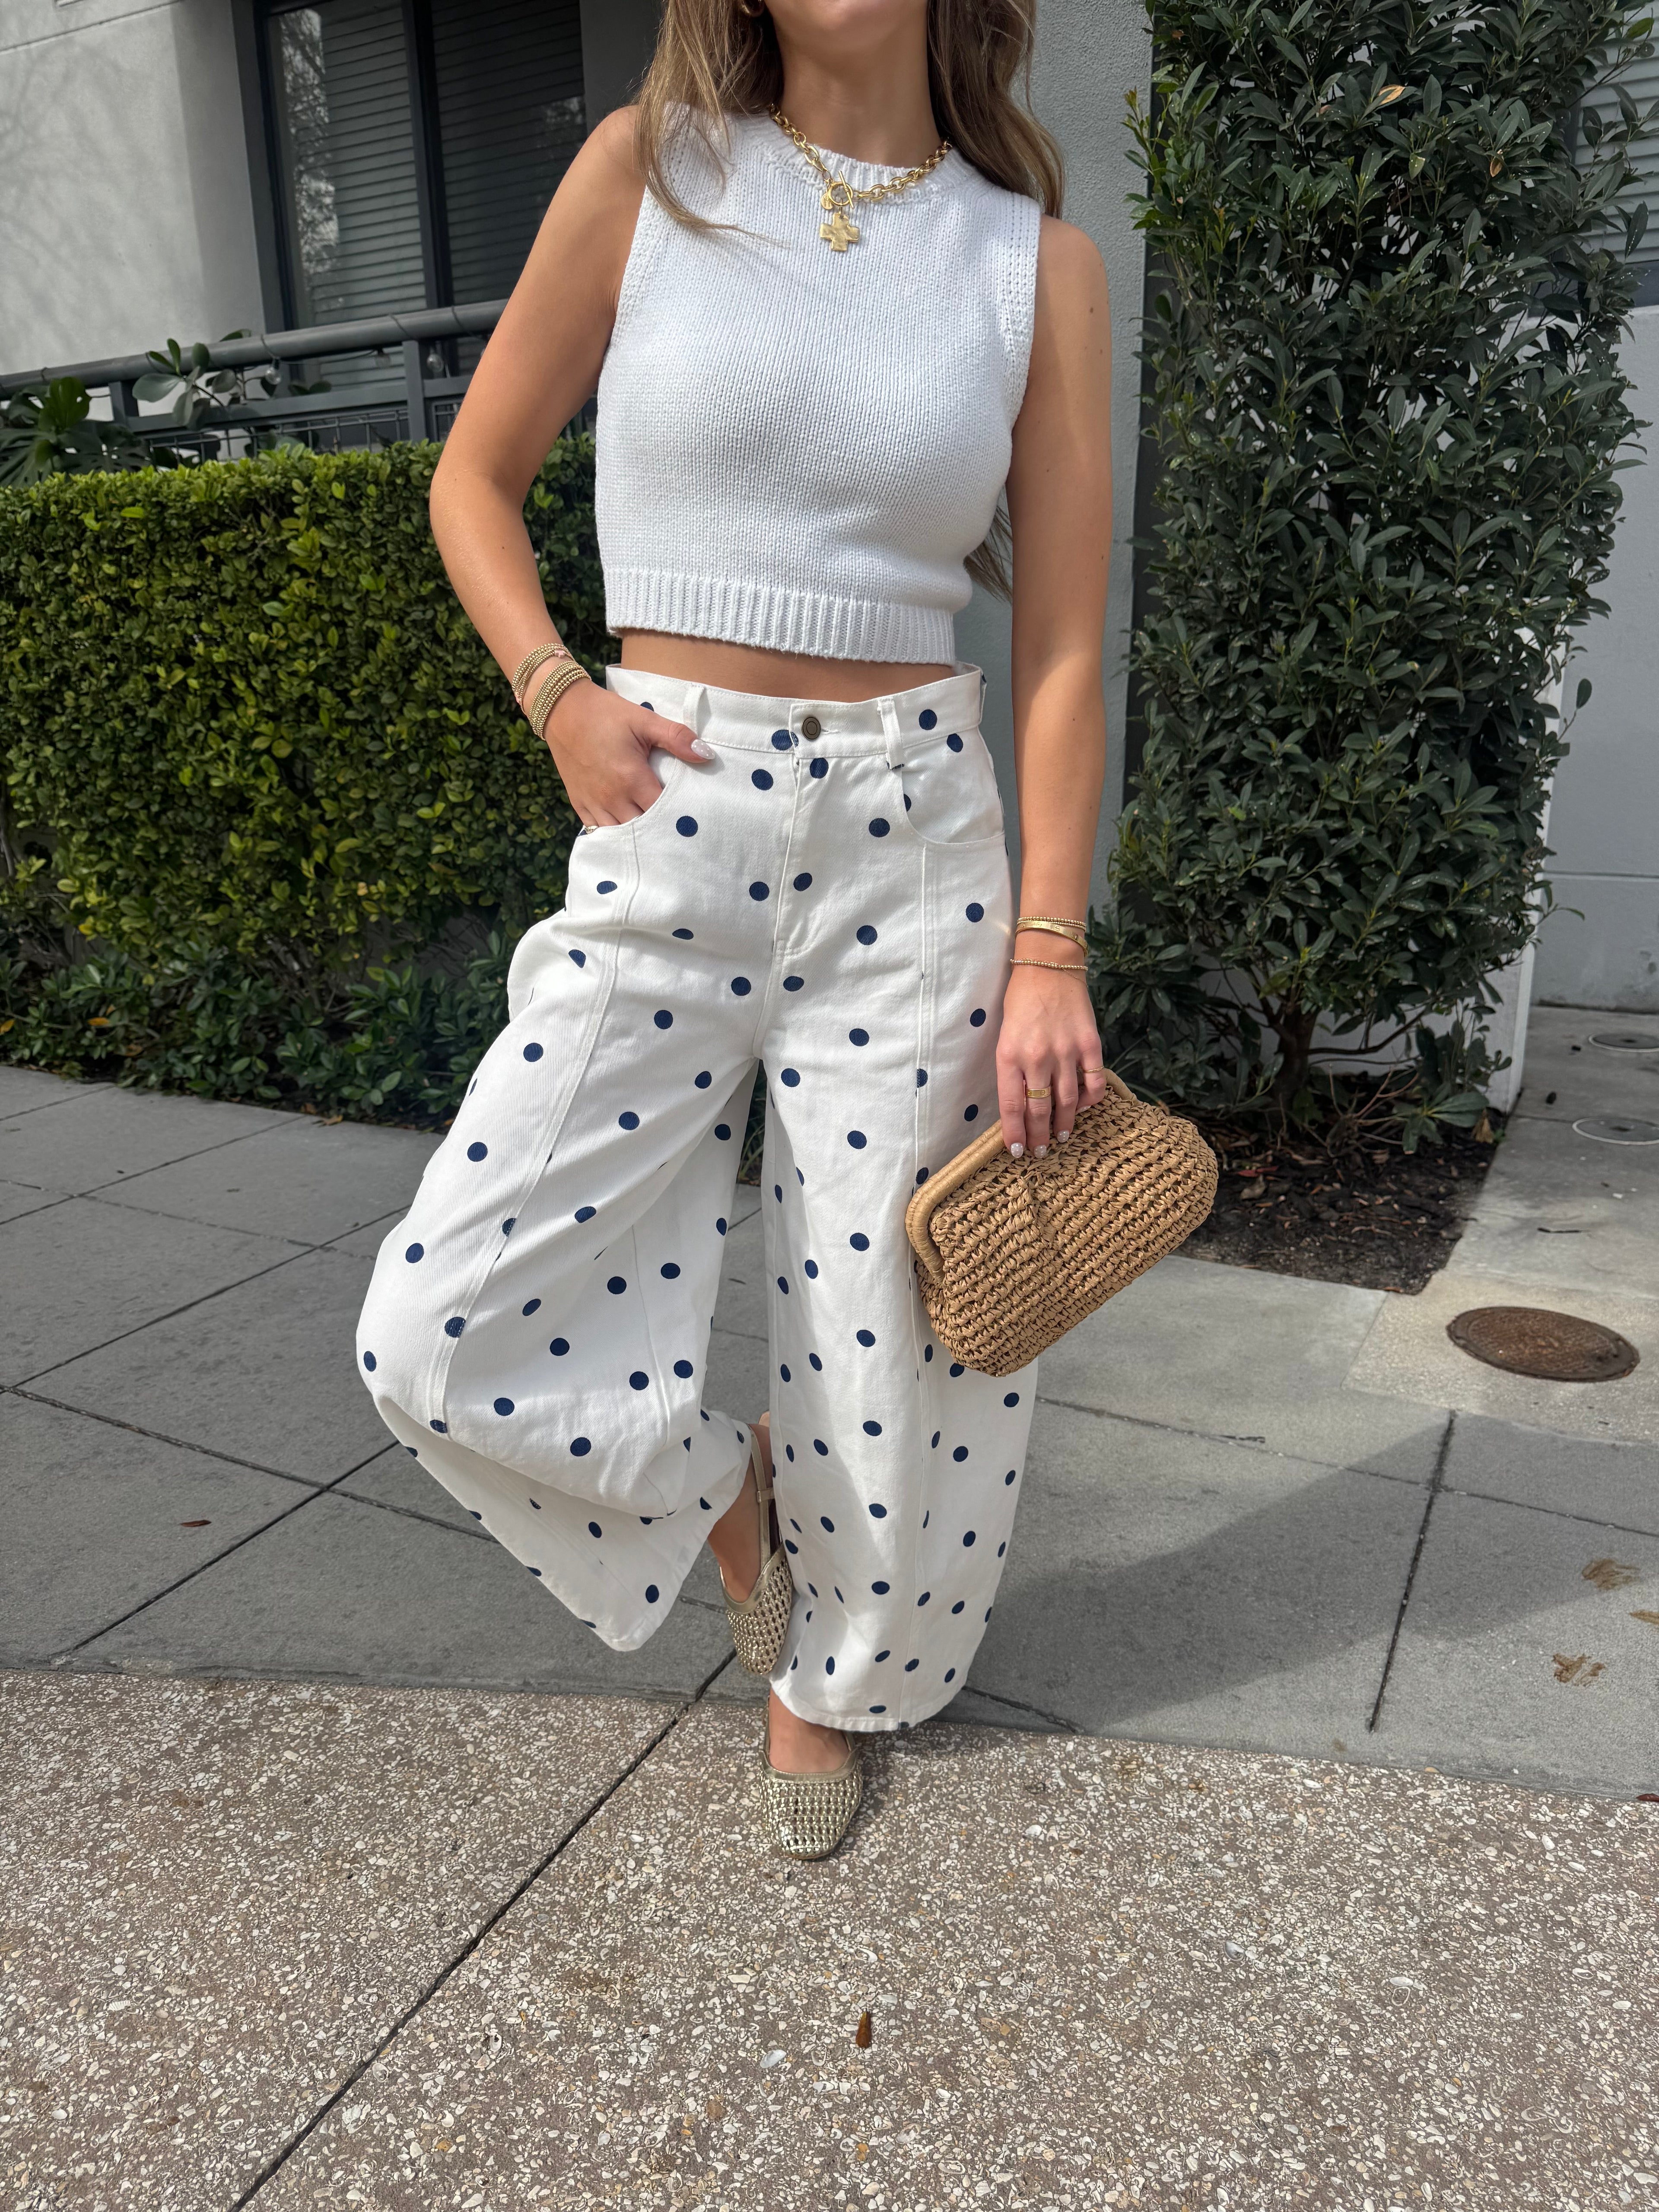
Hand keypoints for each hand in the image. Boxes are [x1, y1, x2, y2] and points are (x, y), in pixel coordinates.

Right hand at [541, 682, 709, 825]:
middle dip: (659, 832)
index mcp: (631, 779)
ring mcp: (593, 803)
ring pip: (620, 836)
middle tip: (676, 831)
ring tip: (655, 836)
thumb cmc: (606, 714)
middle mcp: (612, 798)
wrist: (562, 709)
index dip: (678, 817)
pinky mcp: (579, 803)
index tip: (692, 818)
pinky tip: (627, 835)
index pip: (663, 812)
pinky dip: (614, 835)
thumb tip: (707, 755)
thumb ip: (676, 737)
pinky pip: (597, 831)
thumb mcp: (644, 720)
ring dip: (637, 837)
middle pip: (643, 831)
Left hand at [995, 960, 1106, 1156]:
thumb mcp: (1004, 1037)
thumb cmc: (1020, 1003)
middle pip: (1039, 1110)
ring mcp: (1066, 1052)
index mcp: (1009, 1055)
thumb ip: (1013, 1070)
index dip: (1015, 1134)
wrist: (1048, 967)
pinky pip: (1093, 1083)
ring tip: (1061, 1138)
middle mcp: (1037, 1057)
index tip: (1018, 1152)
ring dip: (1063, 1126)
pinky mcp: (1090, 1044)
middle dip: (1039, 1137)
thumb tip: (1022, 1106)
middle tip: (1040, 1153)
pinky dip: (1089, 1101)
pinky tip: (1083, 1107)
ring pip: (1067, 1103)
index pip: (1012, 1106)